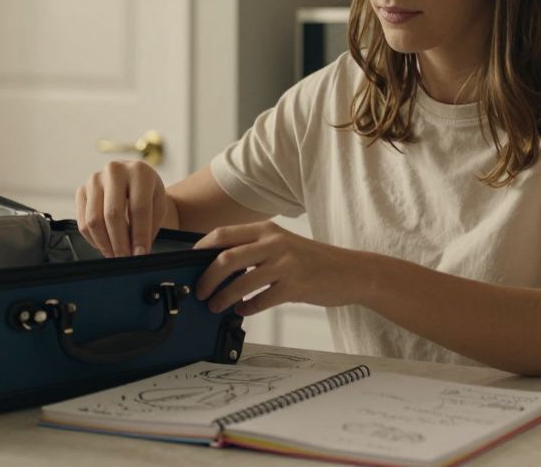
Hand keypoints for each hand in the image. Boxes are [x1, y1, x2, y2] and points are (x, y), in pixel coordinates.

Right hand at [75, 160, 169, 256]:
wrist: (135, 181)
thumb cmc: (149, 195)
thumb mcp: (158, 205)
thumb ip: (150, 226)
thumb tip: (137, 252)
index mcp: (139, 171)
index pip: (138, 208)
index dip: (139, 235)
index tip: (141, 253)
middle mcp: (114, 171)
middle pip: (113, 214)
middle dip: (120, 243)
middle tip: (126, 258)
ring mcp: (95, 179)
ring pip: (94, 220)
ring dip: (105, 244)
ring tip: (116, 255)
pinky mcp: (82, 190)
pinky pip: (83, 222)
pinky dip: (93, 239)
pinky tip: (105, 246)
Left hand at [192, 221, 366, 315]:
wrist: (351, 272)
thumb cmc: (312, 261)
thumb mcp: (282, 245)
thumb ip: (254, 250)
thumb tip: (217, 268)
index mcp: (266, 229)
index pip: (222, 234)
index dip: (201, 250)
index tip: (190, 265)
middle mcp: (274, 242)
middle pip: (226, 258)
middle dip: (206, 278)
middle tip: (200, 292)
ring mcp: (285, 264)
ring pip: (241, 281)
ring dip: (222, 297)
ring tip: (215, 307)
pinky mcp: (295, 286)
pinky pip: (261, 300)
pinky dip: (247, 308)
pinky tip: (243, 311)